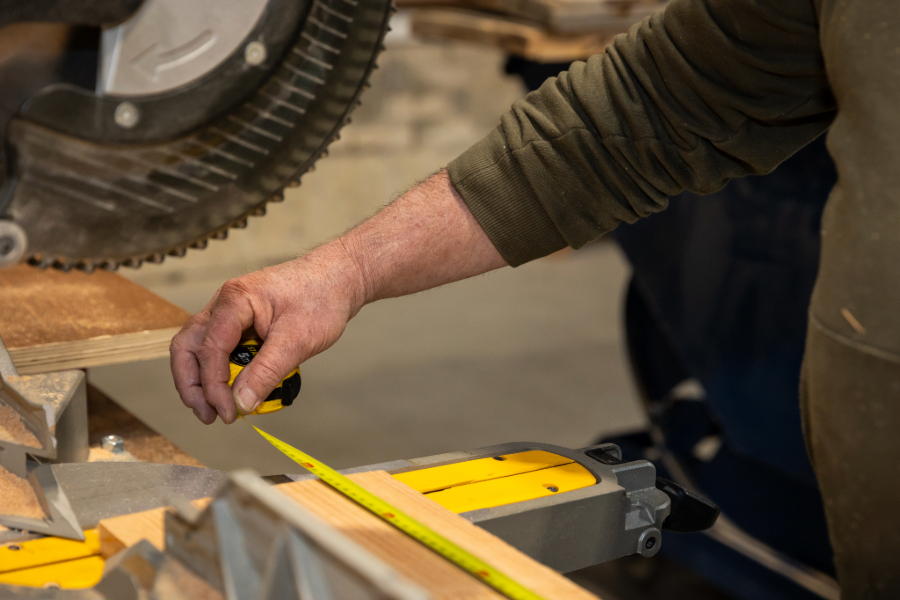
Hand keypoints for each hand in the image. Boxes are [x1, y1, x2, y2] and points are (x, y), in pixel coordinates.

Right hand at [170, 241, 365, 423]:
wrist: (340, 278)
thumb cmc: (321, 297)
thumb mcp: (297, 340)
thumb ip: (266, 372)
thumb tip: (241, 403)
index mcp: (235, 300)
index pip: (210, 348)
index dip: (214, 385)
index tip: (229, 411)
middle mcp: (224, 303)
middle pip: (188, 346)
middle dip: (192, 384)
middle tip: (207, 415)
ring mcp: (229, 312)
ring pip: (198, 348)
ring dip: (201, 380)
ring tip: (215, 409)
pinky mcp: (240, 323)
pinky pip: (218, 348)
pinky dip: (218, 371)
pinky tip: (231, 391)